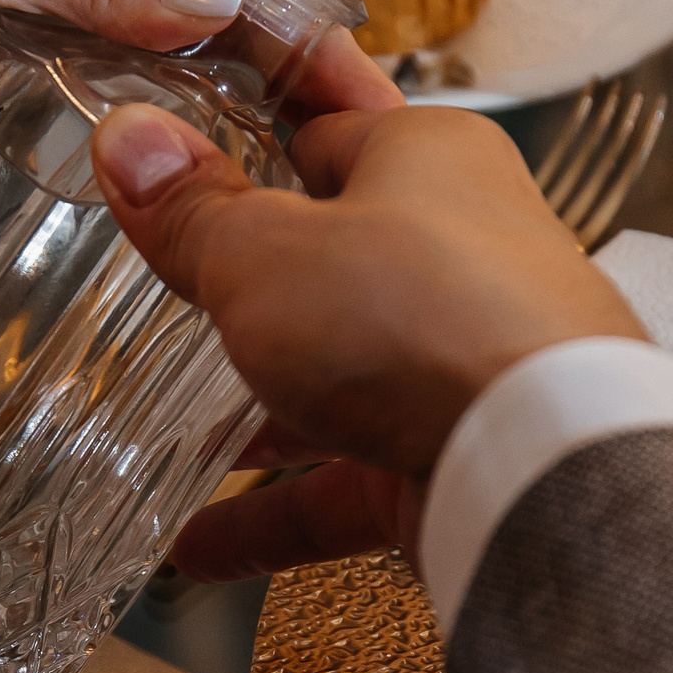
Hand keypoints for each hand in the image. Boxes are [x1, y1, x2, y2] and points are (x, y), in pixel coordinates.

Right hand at [89, 104, 642, 581]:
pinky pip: (351, 480)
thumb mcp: (263, 253)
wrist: (542, 472)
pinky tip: (200, 547)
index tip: (176, 153)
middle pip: (332, 257)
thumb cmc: (422, 322)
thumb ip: (189, 211)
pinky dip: (278, 511)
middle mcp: (459, 251)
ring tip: (164, 434)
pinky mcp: (462, 452)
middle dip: (249, 288)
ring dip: (256, 410)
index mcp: (429, 158)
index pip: (324, 125)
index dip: (245, 137)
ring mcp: (464, 358)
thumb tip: (130, 141)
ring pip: (340, 376)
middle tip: (156, 291)